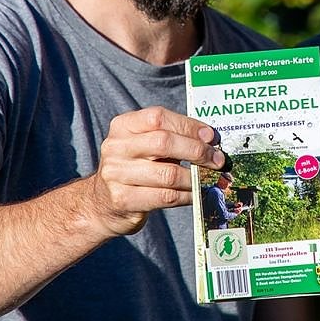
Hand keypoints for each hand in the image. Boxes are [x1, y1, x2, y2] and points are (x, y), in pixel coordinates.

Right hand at [80, 107, 225, 238]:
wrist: (101, 203)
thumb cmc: (135, 168)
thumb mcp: (144, 145)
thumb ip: (171, 137)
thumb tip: (210, 140)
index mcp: (122, 126)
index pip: (158, 117)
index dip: (188, 126)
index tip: (211, 136)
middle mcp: (115, 147)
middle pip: (164, 143)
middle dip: (197, 151)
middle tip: (218, 160)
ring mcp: (116, 174)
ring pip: (168, 173)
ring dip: (196, 177)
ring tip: (210, 179)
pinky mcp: (123, 200)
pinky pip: (165, 197)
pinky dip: (187, 195)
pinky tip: (197, 194)